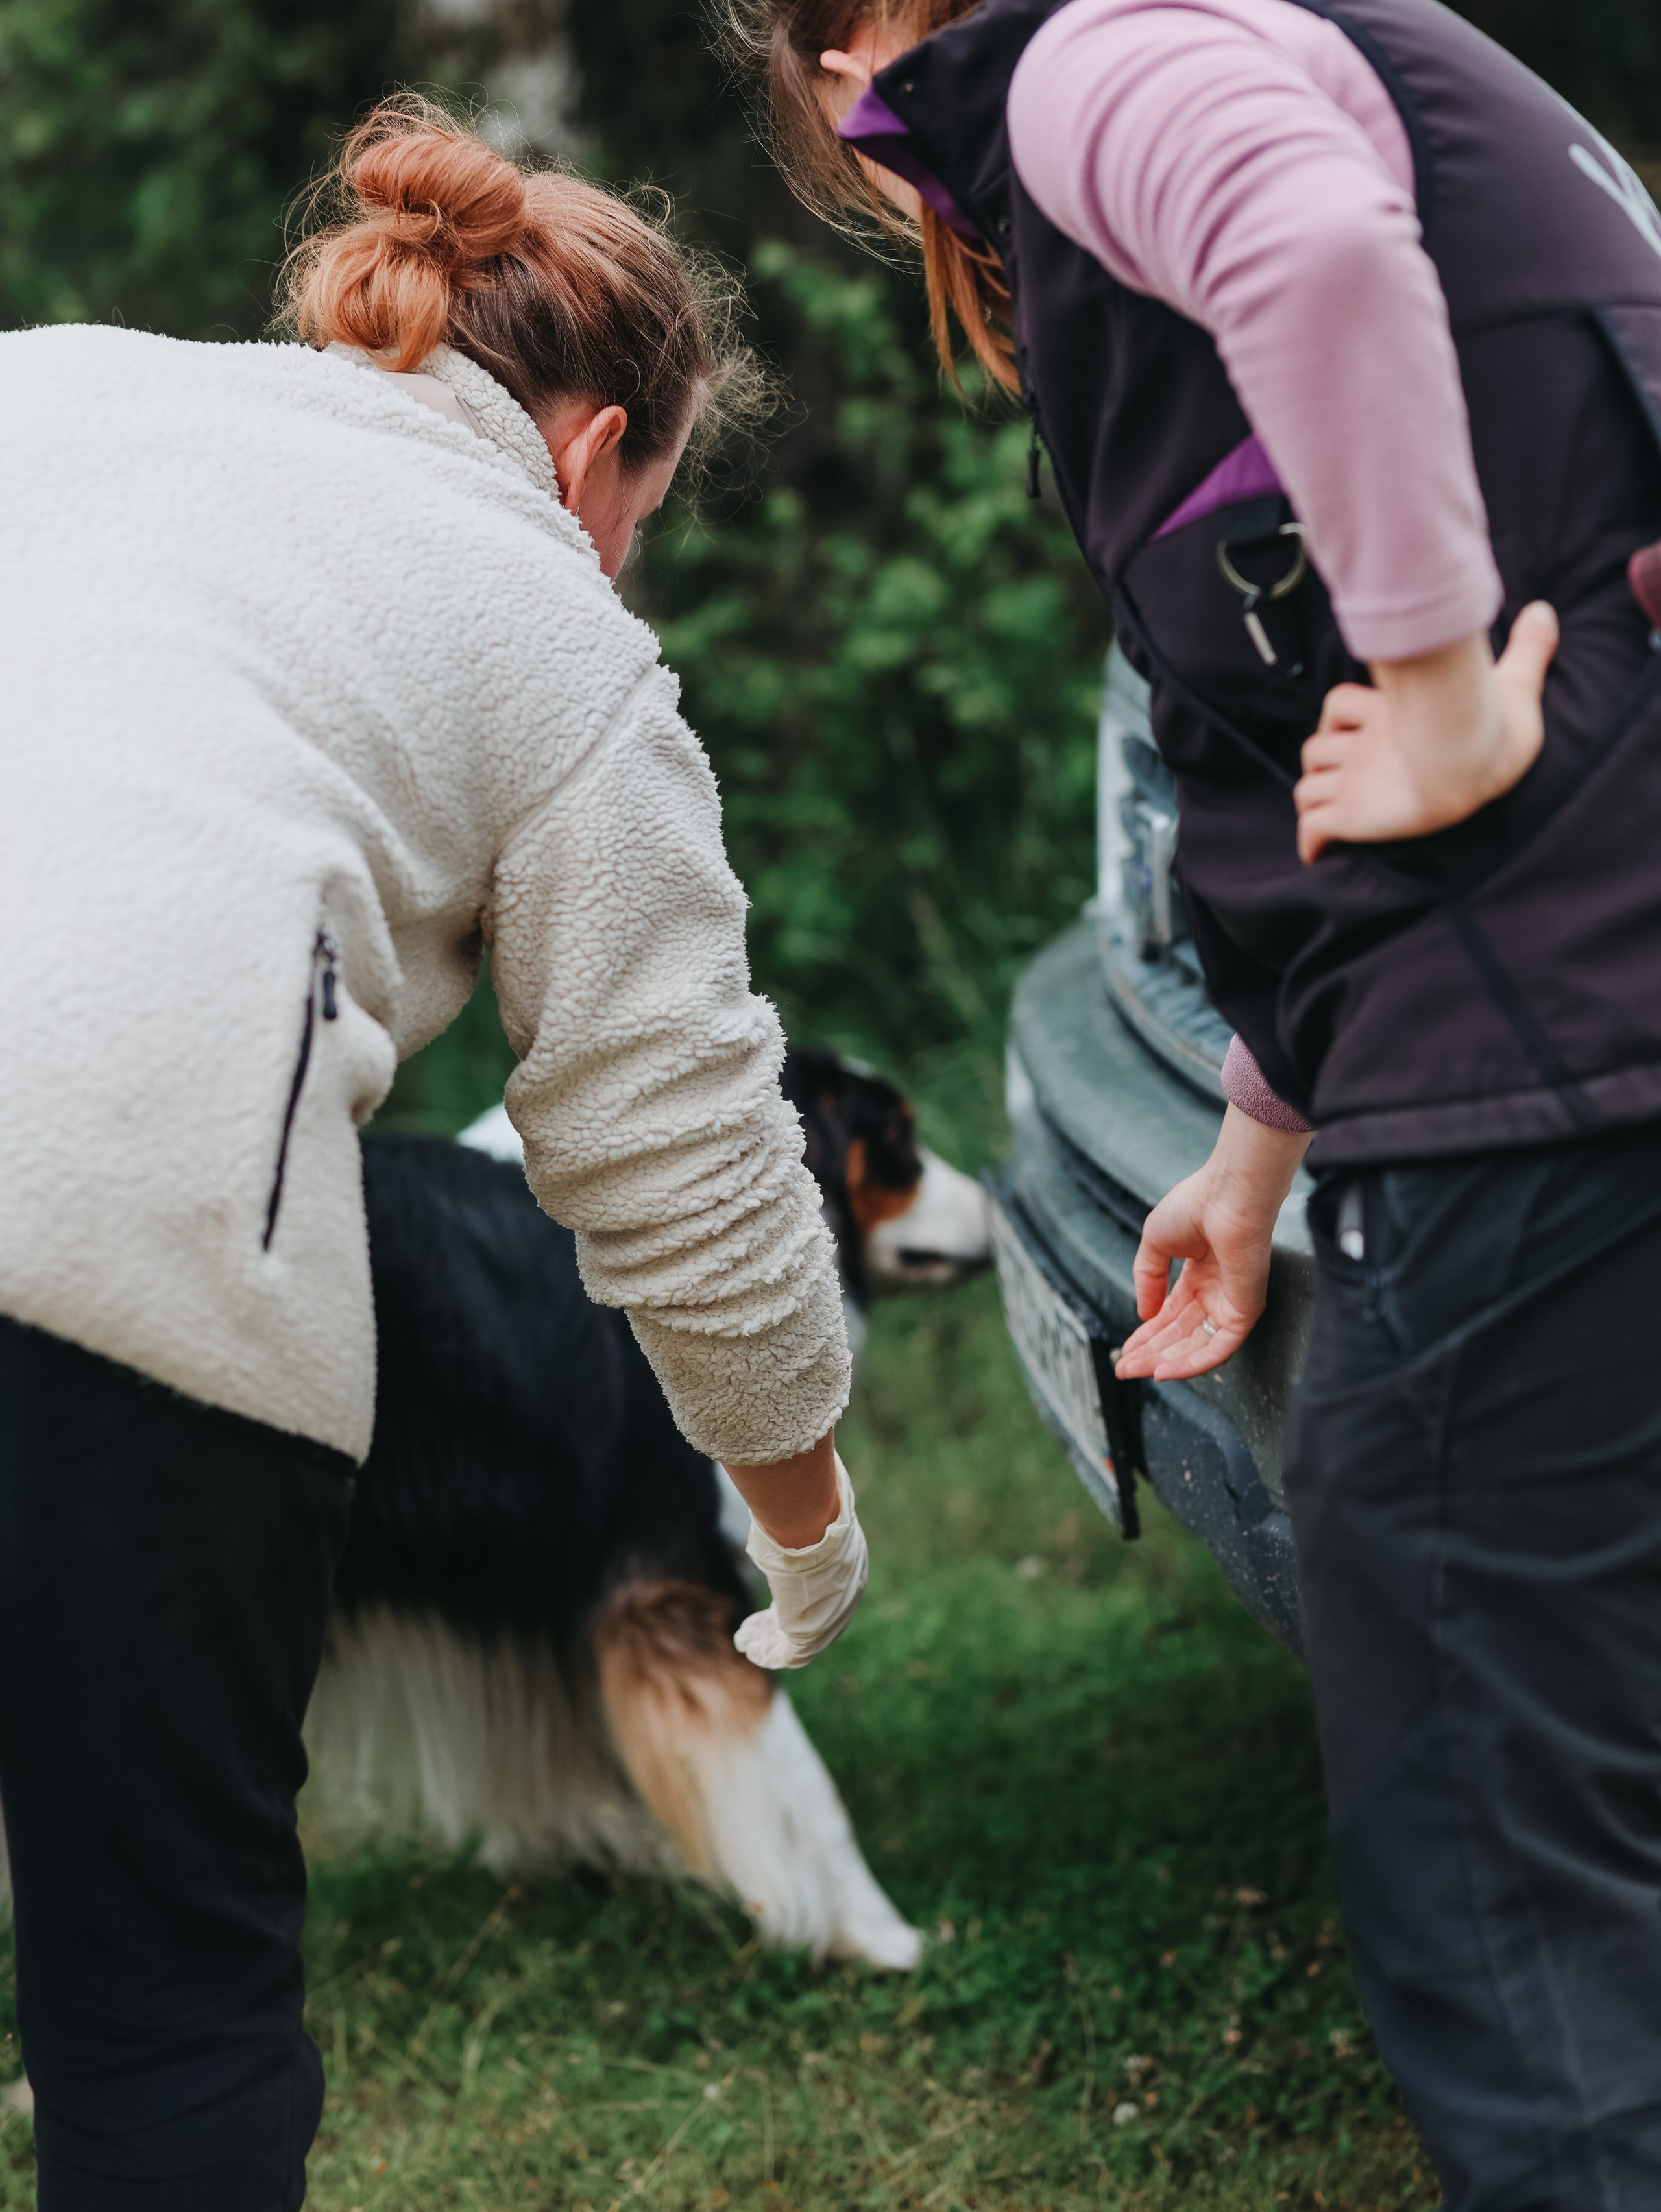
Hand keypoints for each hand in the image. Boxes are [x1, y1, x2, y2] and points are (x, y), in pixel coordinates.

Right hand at [731, 1451, 868, 1669]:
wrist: (813, 1526)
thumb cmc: (809, 1508)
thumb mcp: (809, 1504)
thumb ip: (805, 1501)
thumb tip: (796, 1468)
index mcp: (850, 1565)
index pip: (827, 1588)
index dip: (801, 1595)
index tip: (780, 1596)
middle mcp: (845, 1595)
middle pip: (814, 1618)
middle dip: (784, 1623)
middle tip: (760, 1626)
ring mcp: (830, 1618)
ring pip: (798, 1639)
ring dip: (770, 1640)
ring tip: (748, 1640)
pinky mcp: (811, 1634)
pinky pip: (788, 1653)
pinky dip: (766, 1650)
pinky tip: (746, 1643)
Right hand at [1114, 1108, 1308, 1380]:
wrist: (1227, 1194)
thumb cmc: (1195, 1205)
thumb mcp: (1154, 1243)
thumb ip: (1146, 1279)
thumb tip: (1143, 1314)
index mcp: (1199, 1273)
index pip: (1171, 1314)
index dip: (1146, 1334)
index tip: (1124, 1351)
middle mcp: (1216, 1291)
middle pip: (1181, 1334)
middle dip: (1150, 1353)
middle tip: (1124, 1368)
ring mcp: (1232, 1303)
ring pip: (1197, 1346)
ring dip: (1165, 1362)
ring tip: (1137, 1371)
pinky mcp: (1245, 1312)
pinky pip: (1219, 1349)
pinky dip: (1191, 1364)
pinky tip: (1164, 1371)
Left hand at [1294, 604, 1557, 862]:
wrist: (1469, 762)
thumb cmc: (1493, 728)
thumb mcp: (1516, 684)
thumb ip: (1526, 651)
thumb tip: (1543, 613)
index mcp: (1390, 714)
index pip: (1341, 705)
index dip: (1341, 717)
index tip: (1346, 727)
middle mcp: (1363, 746)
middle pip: (1316, 748)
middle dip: (1323, 761)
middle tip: (1342, 776)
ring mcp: (1353, 782)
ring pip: (1307, 786)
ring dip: (1315, 796)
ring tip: (1331, 809)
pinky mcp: (1349, 815)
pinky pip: (1313, 829)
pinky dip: (1311, 840)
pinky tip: (1318, 851)